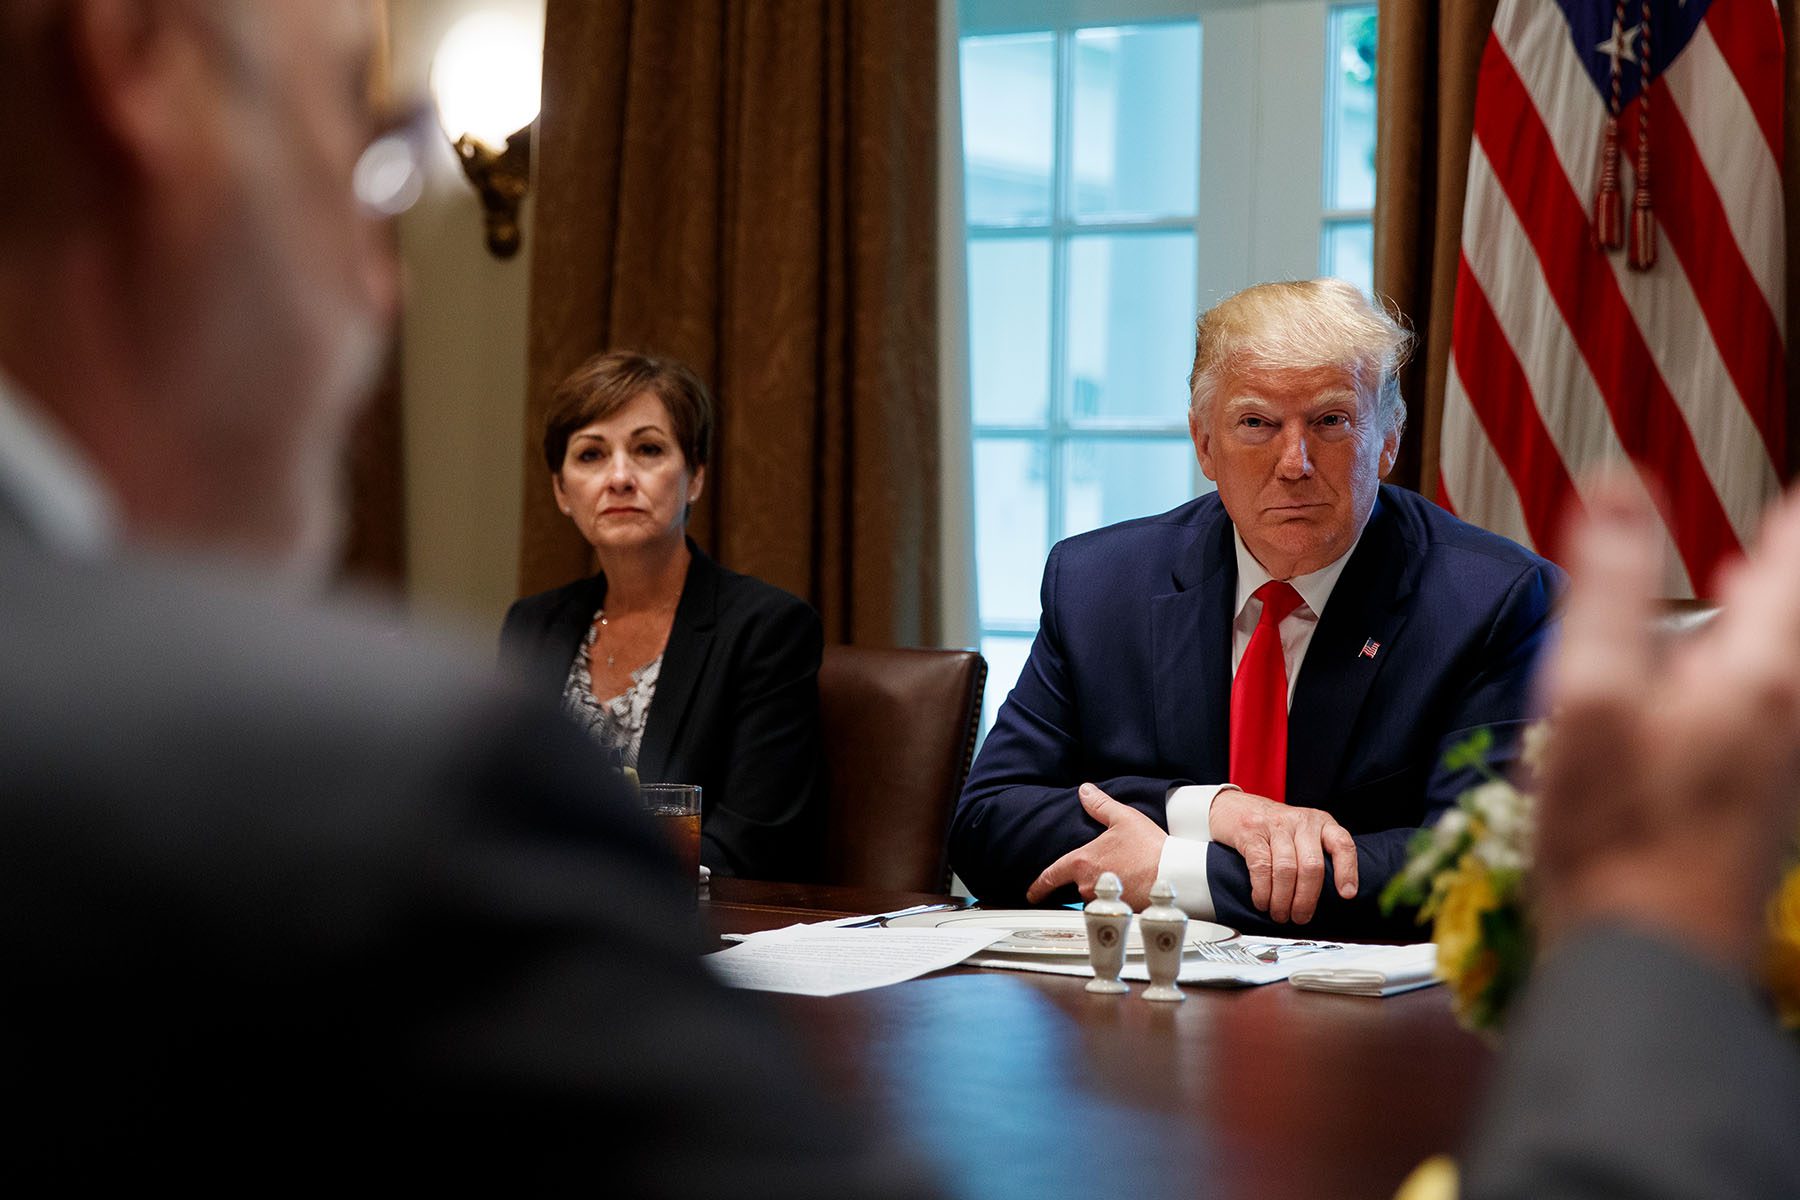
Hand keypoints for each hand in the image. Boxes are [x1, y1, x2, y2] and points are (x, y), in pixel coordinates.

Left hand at [1026, 783, 1165, 907]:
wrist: (1175, 874)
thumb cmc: (1149, 848)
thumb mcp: (1123, 818)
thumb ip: (1100, 805)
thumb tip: (1084, 790)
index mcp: (1083, 862)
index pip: (1051, 876)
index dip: (1039, 885)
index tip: (1032, 892)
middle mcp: (1087, 885)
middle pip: (1077, 885)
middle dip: (1088, 878)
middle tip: (1109, 868)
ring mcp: (1103, 900)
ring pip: (1094, 896)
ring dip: (1103, 887)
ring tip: (1125, 875)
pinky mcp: (1119, 911)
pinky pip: (1111, 905)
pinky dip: (1118, 897)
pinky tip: (1132, 888)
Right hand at [1208, 790, 1357, 923]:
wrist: (1233, 806)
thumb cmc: (1273, 828)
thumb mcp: (1302, 833)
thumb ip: (1316, 854)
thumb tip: (1330, 898)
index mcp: (1320, 823)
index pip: (1342, 845)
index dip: (1347, 871)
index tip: (1346, 895)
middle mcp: (1301, 822)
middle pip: (1311, 865)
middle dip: (1306, 899)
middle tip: (1300, 917)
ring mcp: (1275, 825)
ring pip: (1286, 869)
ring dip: (1282, 899)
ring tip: (1279, 914)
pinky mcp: (1251, 832)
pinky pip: (1261, 866)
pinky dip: (1262, 890)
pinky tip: (1262, 902)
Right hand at [1534, 475, 1799, 967]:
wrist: (1645, 954)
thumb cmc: (1616, 836)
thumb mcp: (1590, 692)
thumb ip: (1608, 585)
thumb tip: (1617, 487)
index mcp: (1758, 674)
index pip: (1794, 554)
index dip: (1785, 512)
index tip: (1779, 489)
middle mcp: (1786, 713)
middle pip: (1793, 612)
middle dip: (1779, 558)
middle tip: (1772, 521)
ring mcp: (1780, 761)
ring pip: (1778, 662)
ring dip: (1760, 616)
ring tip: (1745, 577)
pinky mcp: (1758, 800)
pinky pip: (1764, 708)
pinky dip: (1742, 670)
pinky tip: (1703, 679)